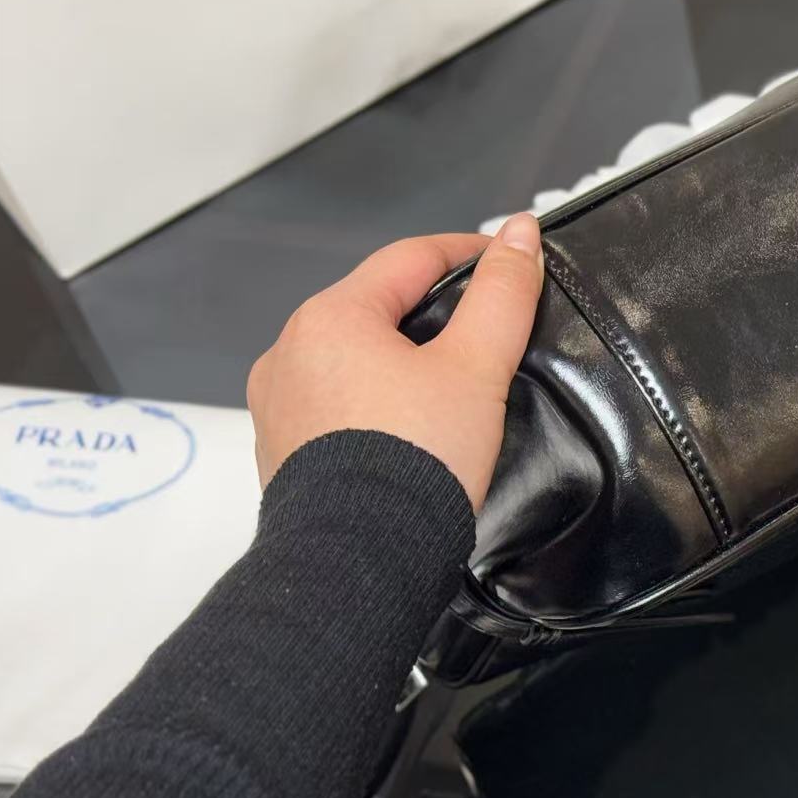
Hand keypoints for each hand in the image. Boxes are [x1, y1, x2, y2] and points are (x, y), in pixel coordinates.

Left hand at [246, 214, 544, 510]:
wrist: (358, 566)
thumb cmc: (418, 458)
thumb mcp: (477, 367)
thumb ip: (503, 294)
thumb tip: (521, 230)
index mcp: (331, 316)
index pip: (412, 257)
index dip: (471, 253)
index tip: (515, 267)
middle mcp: (288, 351)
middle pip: (379, 306)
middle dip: (436, 311)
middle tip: (491, 334)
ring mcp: (276, 405)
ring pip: (354, 357)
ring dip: (402, 359)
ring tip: (454, 387)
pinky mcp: (279, 452)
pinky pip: (335, 404)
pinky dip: (375, 402)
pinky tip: (410, 430)